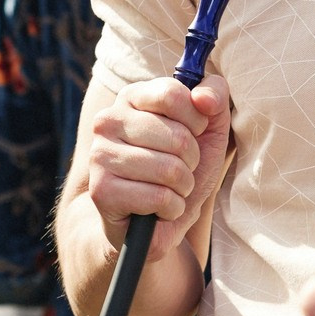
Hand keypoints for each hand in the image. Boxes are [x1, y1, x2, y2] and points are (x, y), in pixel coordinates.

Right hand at [79, 73, 229, 262]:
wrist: (153, 221)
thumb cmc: (180, 166)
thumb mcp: (209, 128)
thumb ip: (214, 95)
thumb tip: (203, 98)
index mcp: (131, 98)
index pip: (172, 94)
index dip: (196, 120)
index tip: (192, 133)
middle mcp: (107, 121)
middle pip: (177, 137)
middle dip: (191, 161)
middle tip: (178, 169)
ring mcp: (100, 155)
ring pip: (170, 170)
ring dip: (182, 187)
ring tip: (169, 189)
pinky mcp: (101, 190)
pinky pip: (159, 197)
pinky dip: (171, 208)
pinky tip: (157, 209)